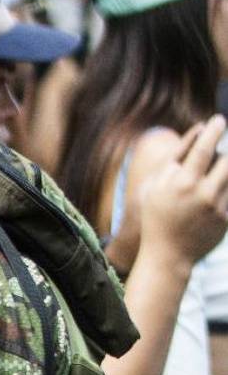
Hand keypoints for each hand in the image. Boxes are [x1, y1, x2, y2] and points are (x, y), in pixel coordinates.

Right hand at [134, 115, 227, 267]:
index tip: (219, 119)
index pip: (204, 149)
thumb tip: (198, 131)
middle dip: (223, 152)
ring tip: (208, 178)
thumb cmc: (156, 216)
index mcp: (182, 183)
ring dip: (223, 170)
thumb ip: (175, 157)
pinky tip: (208, 197)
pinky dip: (223, 189)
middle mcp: (203, 194)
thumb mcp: (154, 186)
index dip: (214, 131)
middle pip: (226, 160)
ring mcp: (218, 207)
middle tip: (215, 152)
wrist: (168, 255)